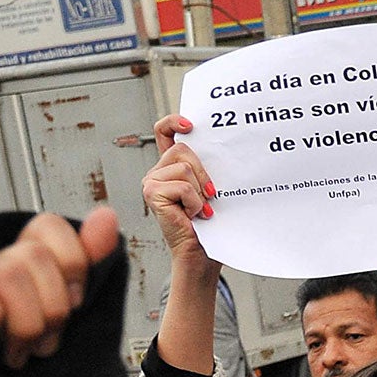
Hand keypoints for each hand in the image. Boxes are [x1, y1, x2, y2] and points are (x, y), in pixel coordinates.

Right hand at [0, 209, 120, 368]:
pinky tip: (11, 349)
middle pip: (36, 255)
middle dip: (55, 305)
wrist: (5, 375)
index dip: (72, 262)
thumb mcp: (66, 303)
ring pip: (10, 276)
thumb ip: (86, 259)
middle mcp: (0, 261)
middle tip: (52, 335)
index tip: (77, 299)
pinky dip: (8, 326)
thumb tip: (107, 216)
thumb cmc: (32, 339)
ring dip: (30, 324)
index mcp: (24, 255)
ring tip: (29, 348)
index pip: (49, 225)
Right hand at [143, 115, 214, 264]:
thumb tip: (225, 151)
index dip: (174, 122)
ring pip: (184, 167)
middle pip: (183, 149)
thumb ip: (207, 170)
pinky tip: (193, 215)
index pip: (165, 133)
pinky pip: (183, 186)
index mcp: (171, 168)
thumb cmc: (210, 226)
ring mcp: (151, 181)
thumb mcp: (211, 192)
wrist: (202, 254)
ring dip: (200, 191)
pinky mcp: (151, 192)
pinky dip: (194, 202)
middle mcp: (158, 172)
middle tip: (210, 195)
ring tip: (200, 209)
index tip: (191, 125)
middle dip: (203, 171)